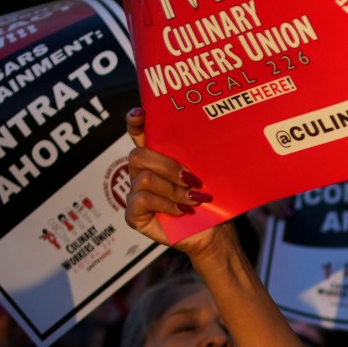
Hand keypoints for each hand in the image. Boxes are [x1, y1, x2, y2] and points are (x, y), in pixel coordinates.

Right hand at [123, 108, 225, 256]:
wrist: (213, 232)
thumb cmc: (208, 201)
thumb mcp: (203, 173)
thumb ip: (192, 157)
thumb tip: (197, 138)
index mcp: (157, 157)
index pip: (138, 134)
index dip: (135, 122)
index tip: (140, 114)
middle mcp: (142, 172)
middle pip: (139, 155)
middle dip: (168, 166)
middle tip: (191, 180)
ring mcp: (135, 193)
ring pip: (144, 179)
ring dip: (172, 190)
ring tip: (191, 200)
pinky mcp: (134, 215)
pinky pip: (142, 200)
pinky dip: (165, 204)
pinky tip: (181, 211)